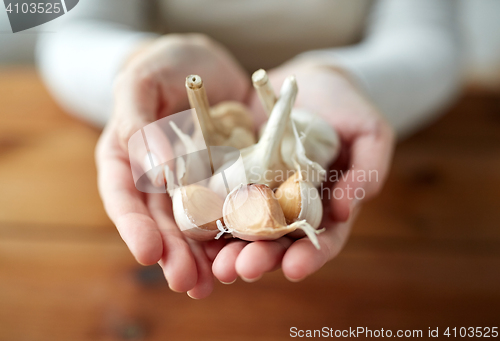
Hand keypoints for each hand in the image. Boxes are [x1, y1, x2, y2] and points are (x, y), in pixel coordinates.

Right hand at [96, 34, 248, 297]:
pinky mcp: (227, 181)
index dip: (134, 227)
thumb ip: (137, 119)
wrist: (206, 67)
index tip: (147, 252)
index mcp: (128, 159)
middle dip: (173, 254)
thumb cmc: (165, 66)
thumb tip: (152, 171)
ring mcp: (194, 184)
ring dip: (203, 257)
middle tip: (185, 281)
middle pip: (162, 222)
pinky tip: (242, 255)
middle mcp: (159, 180)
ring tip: (210, 283)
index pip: (124, 198)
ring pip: (196, 226)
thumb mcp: (143, 81)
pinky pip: (231, 209)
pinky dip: (235, 234)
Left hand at [212, 60, 394, 282]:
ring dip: (230, 249)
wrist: (309, 82)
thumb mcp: (369, 133)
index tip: (294, 269)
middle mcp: (291, 207)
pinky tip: (196, 229)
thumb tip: (345, 211)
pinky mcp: (235, 175)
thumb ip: (367, 170)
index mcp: (326, 205)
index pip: (322, 239)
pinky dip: (210, 215)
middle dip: (261, 259)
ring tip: (216, 264)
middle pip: (278, 241)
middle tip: (242, 269)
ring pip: (245, 228)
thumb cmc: (347, 107)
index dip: (310, 255)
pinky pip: (222, 197)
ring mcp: (261, 193)